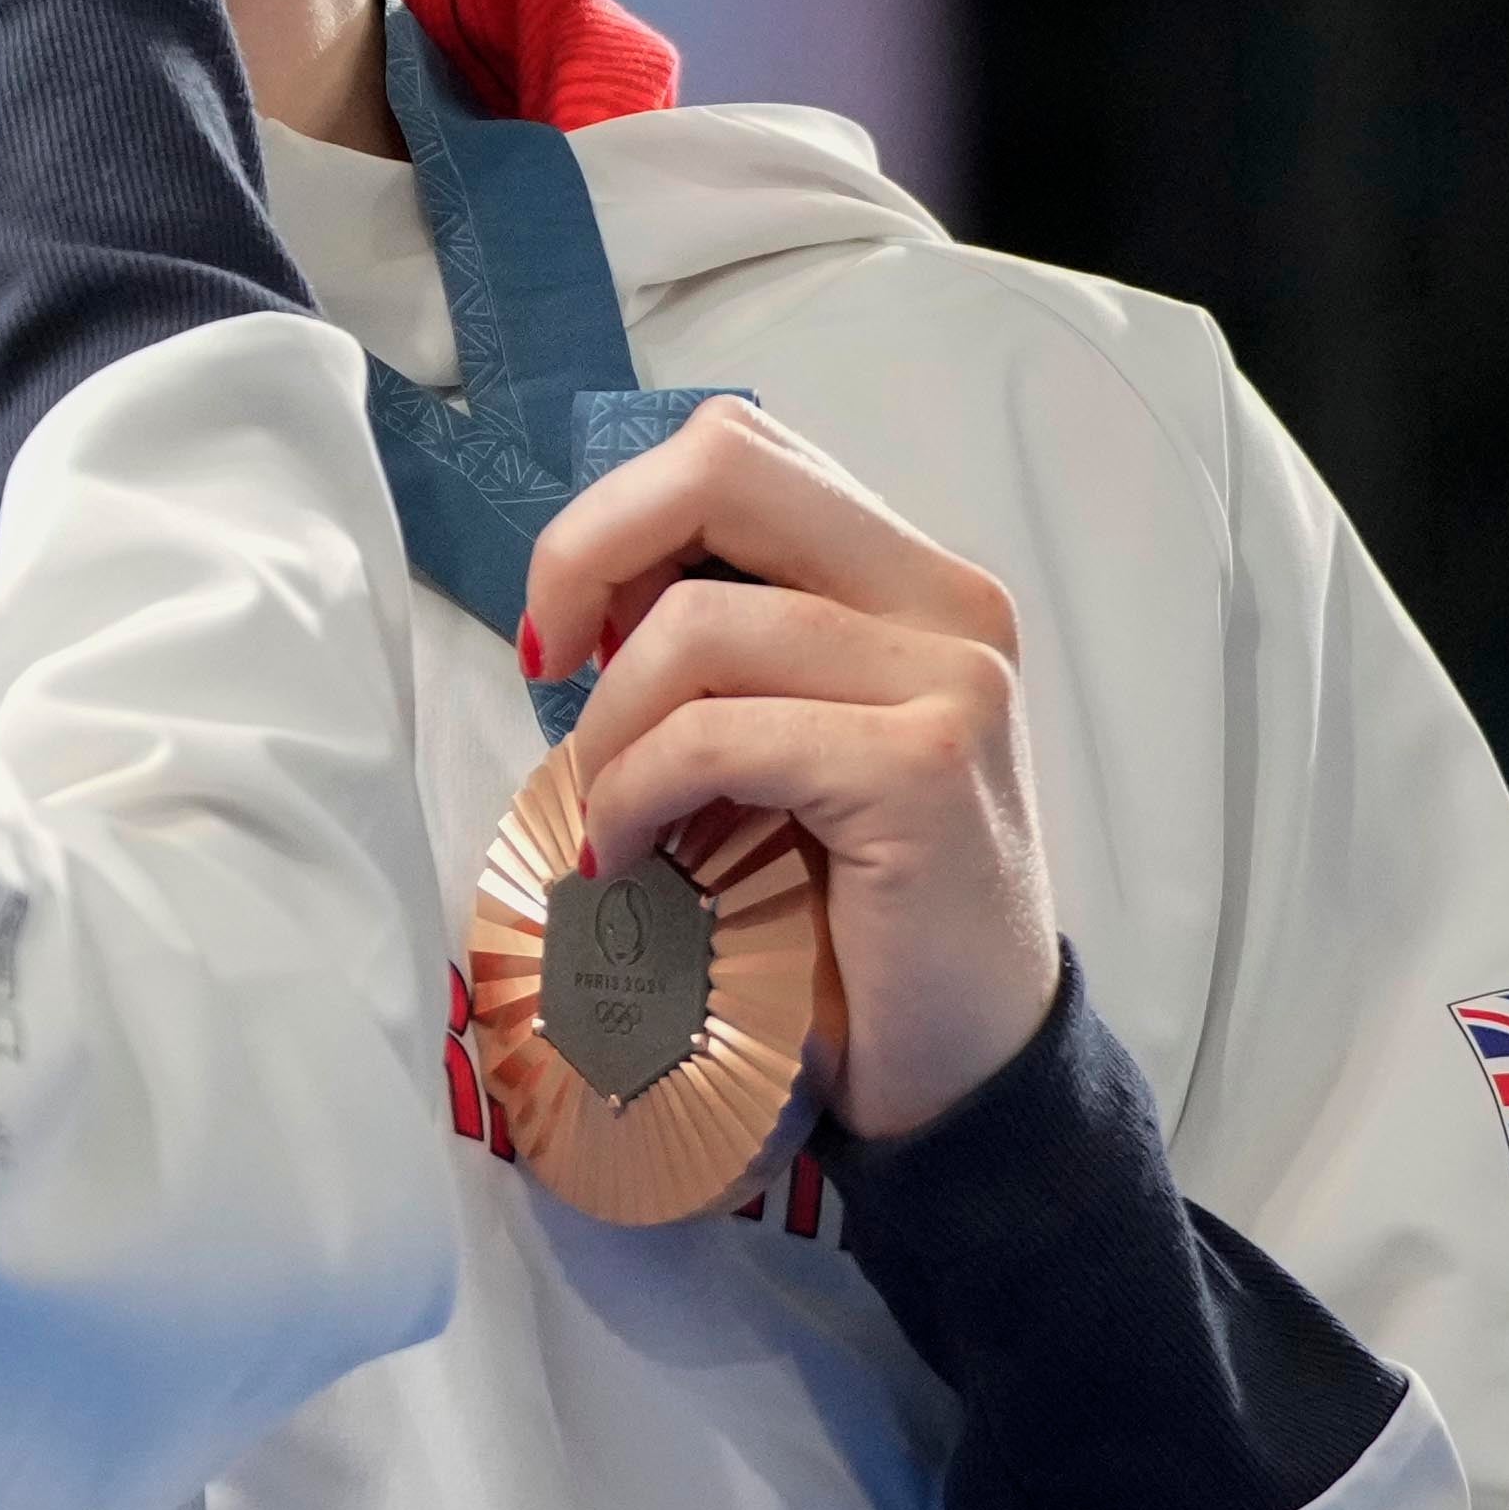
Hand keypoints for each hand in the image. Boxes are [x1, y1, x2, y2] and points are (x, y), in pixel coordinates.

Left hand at [526, 399, 1058, 1138]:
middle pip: (719, 466)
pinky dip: (634, 793)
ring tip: (610, 816)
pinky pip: (714, 735)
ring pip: (695, 623)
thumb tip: (582, 589)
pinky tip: (627, 856)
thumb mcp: (788, 733)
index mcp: (912, 573)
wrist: (961, 1061)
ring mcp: (952, 679)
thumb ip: (728, 640)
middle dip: (587, 552)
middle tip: (547, 665)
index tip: (570, 626)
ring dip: (608, 728)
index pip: (736, 448)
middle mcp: (952, 600)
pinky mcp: (921, 768)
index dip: (618, 515)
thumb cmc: (848, 902)